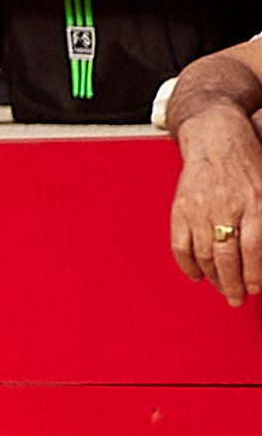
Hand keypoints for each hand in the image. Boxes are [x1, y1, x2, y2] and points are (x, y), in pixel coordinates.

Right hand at [169, 110, 261, 308]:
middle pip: (227, 255)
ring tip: (221, 289)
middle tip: (236, 299)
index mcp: (255, 200)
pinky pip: (180, 245)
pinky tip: (197, 275)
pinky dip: (187, 264)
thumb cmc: (249, 160)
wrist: (217, 136)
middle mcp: (227, 206)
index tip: (255, 288)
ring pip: (203, 254)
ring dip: (212, 277)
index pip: (254, 247)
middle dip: (232, 283)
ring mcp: (200, 208)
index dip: (254, 272)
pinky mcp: (181, 208)